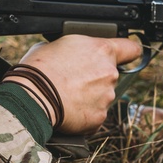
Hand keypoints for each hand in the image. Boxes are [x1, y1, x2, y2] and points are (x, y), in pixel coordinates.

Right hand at [5, 35, 140, 134]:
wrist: (31, 97)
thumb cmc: (39, 68)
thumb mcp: (57, 44)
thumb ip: (76, 49)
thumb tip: (75, 54)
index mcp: (101, 50)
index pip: (131, 48)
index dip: (128, 52)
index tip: (126, 56)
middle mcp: (110, 73)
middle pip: (111, 75)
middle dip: (97, 78)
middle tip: (75, 79)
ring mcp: (106, 97)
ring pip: (103, 96)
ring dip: (90, 97)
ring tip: (67, 95)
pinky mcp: (99, 118)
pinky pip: (95, 115)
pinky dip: (84, 114)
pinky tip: (67, 109)